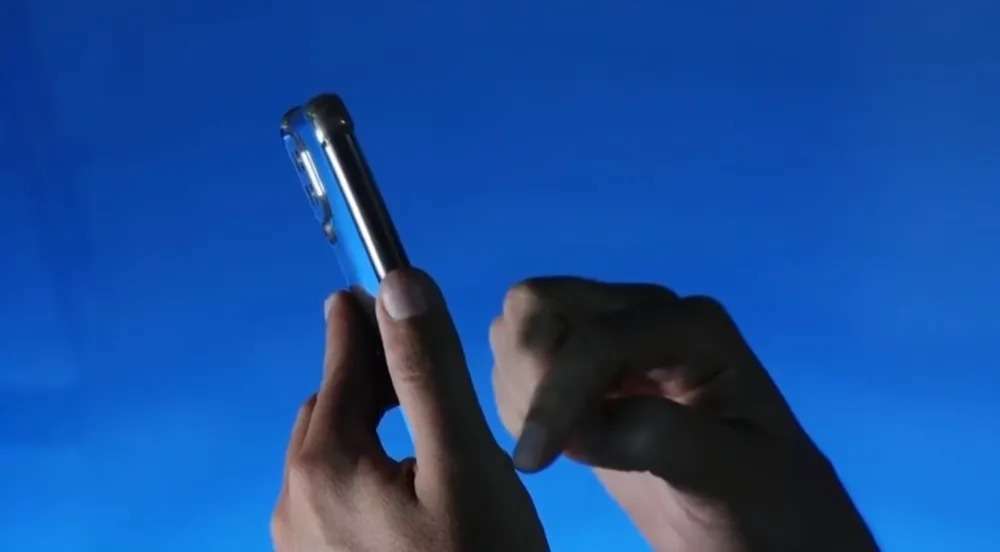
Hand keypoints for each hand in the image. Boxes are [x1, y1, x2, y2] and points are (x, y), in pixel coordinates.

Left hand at [272, 269, 547, 551]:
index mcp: (324, 469)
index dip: (356, 328)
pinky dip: (360, 472)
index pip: (339, 373)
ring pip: (328, 460)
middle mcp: (294, 507)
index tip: (359, 291)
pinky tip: (399, 483)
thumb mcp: (464, 463)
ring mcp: (300, 548)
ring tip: (410, 418)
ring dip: (361, 427)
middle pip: (329, 415)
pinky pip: (331, 502)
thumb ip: (430, 374)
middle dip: (364, 379)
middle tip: (410, 361)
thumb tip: (399, 286)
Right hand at [490, 277, 876, 550]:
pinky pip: (521, 358)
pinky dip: (519, 397)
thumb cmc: (767, 505)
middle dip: (528, 370)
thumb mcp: (732, 474)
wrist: (766, 526)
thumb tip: (582, 425)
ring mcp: (615, 333)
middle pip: (539, 302)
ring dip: (520, 385)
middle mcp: (647, 313)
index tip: (534, 463)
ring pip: (520, 325)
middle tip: (547, 442)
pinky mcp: (591, 367)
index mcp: (692, 327)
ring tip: (561, 445)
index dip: (554, 394)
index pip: (596, 340)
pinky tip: (561, 439)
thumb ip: (663, 438)